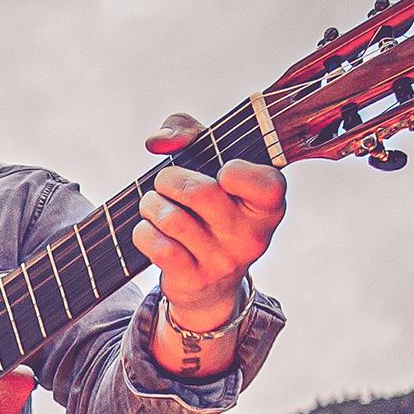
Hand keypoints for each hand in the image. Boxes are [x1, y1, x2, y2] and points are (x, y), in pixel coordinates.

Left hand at [136, 113, 286, 329]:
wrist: (210, 282)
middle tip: (163, 182)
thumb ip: (187, 131)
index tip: (222, 171)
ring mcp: (225, 262)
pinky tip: (150, 229)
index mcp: (268, 205)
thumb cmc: (210, 206)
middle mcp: (252, 236)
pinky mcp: (196, 280)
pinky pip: (160, 248)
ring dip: (151, 205)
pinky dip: (144, 232)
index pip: (267, 185)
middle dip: (168, 180)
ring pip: (173, 220)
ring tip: (152, 205)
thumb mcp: (210, 162)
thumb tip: (159, 141)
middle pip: (200, 193)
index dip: (240, 173)